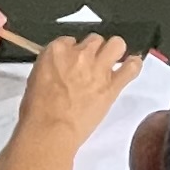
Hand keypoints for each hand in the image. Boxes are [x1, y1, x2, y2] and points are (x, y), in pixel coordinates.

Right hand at [12, 32, 139, 146]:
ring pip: (117, 44)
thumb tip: (60, 70)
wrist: (51, 129)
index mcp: (57, 51)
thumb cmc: (37, 109)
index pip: (70, 40)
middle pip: (95, 40)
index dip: (73, 51)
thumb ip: (52, 67)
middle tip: (91, 65)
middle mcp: (80, 54)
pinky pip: (132, 68)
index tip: (73, 62)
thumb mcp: (36, 78)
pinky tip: (131, 68)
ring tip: (112, 62)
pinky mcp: (112, 85)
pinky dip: (133, 66)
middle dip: (94, 50)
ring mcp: (99, 68)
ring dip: (115, 51)